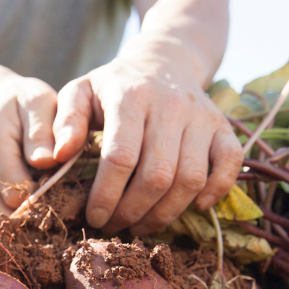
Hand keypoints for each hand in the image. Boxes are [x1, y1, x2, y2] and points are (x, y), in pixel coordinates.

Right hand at [0, 71, 59, 218]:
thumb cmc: (22, 102)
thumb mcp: (37, 102)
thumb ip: (43, 131)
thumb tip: (48, 161)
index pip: (19, 193)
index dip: (47, 197)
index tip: (67, 191)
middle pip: (5, 216)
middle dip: (34, 217)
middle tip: (61, 207)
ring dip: (22, 226)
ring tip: (47, 212)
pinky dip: (12, 225)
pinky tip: (32, 212)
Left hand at [52, 55, 242, 235]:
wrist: (163, 62)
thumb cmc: (113, 87)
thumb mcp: (79, 92)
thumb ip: (64, 122)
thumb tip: (57, 156)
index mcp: (131, 97)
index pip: (120, 157)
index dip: (106, 195)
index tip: (93, 217)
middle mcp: (171, 106)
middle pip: (157, 175)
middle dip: (132, 211)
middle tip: (114, 226)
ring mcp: (201, 117)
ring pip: (190, 178)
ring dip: (165, 212)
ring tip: (140, 226)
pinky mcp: (223, 127)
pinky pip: (231, 163)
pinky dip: (217, 189)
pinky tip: (196, 207)